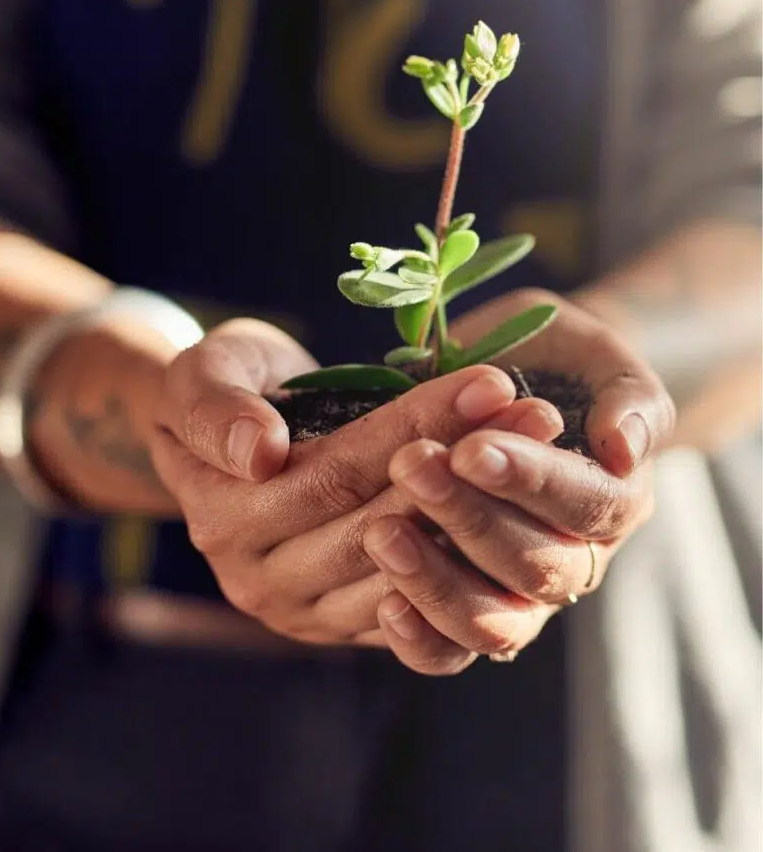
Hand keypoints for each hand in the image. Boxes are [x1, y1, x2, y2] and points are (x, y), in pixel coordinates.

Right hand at [148, 319, 547, 649]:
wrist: (232, 446)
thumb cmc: (226, 392)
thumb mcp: (203, 376)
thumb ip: (215, 409)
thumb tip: (260, 454)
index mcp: (225, 518)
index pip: (339, 470)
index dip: (417, 425)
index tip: (491, 381)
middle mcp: (262, 580)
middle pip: (384, 521)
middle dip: (467, 465)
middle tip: (540, 416)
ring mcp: (306, 613)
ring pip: (409, 568)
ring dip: (482, 511)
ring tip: (542, 452)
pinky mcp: (343, 626)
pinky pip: (417, 611)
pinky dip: (468, 563)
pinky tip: (517, 516)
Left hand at [363, 289, 674, 673]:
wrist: (506, 384)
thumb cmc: (551, 362)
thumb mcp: (593, 355)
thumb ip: (627, 396)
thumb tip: (625, 448)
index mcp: (615, 500)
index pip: (589, 506)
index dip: (531, 483)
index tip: (471, 449)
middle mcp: (574, 559)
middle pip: (536, 566)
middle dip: (469, 518)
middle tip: (410, 466)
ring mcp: (520, 597)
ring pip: (493, 622)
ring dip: (436, 580)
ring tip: (381, 532)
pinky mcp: (466, 614)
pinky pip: (450, 652)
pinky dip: (420, 638)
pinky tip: (384, 600)